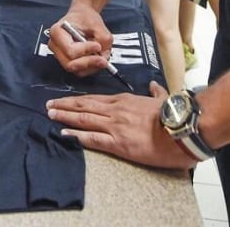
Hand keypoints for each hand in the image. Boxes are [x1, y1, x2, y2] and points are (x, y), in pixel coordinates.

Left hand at [45, 82, 195, 169]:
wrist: (181, 131)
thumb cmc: (172, 116)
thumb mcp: (161, 99)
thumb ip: (155, 92)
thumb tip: (153, 85)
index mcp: (122, 100)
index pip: (94, 98)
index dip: (77, 99)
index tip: (64, 99)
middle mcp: (114, 110)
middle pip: (83, 106)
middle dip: (64, 105)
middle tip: (48, 105)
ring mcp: (114, 126)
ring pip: (84, 119)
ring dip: (65, 116)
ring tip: (50, 114)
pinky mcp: (118, 143)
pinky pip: (93, 138)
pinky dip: (76, 135)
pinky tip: (64, 133)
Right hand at [48, 8, 113, 76]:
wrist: (82, 18)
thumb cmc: (85, 18)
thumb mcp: (98, 25)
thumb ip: (103, 40)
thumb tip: (102, 56)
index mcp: (57, 32)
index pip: (70, 50)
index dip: (86, 51)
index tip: (97, 46)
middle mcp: (55, 45)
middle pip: (70, 64)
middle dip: (88, 63)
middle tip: (102, 59)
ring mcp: (59, 55)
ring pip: (76, 70)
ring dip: (91, 66)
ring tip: (100, 57)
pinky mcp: (67, 61)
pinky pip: (79, 70)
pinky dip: (90, 67)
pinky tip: (95, 58)